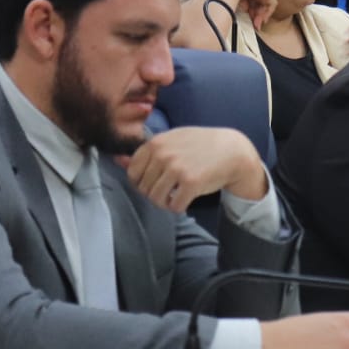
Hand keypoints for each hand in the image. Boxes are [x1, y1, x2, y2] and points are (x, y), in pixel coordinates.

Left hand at [121, 127, 266, 211]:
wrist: (231, 150)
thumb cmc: (199, 145)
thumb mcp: (172, 141)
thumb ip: (146, 152)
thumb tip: (117, 160)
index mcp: (155, 143)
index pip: (133, 172)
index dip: (142, 182)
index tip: (155, 182)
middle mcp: (163, 155)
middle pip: (144, 188)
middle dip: (155, 193)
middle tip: (169, 190)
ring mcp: (176, 169)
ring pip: (156, 199)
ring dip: (165, 202)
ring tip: (175, 196)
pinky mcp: (190, 183)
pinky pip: (174, 206)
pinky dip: (178, 207)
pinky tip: (185, 200)